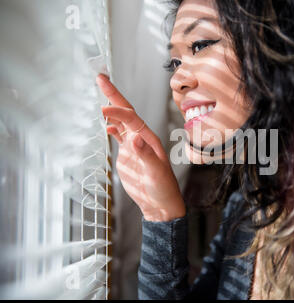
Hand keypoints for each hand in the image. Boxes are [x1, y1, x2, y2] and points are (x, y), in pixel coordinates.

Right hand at [96, 74, 184, 221]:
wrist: (160, 204)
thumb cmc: (163, 189)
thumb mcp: (156, 173)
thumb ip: (146, 156)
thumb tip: (134, 138)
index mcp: (150, 140)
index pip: (131, 119)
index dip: (118, 112)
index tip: (104, 109)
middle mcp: (141, 139)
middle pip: (126, 113)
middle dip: (114, 96)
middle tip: (101, 78)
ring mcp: (134, 146)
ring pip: (121, 122)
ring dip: (112, 109)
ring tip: (101, 95)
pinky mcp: (128, 156)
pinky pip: (119, 137)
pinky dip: (112, 128)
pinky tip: (106, 125)